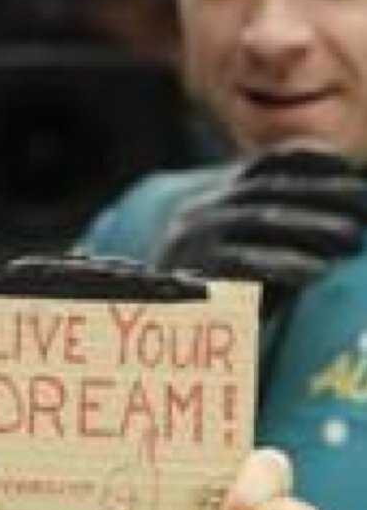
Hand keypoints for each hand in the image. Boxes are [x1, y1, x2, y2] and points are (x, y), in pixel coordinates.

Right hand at [156, 148, 366, 315]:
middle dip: (322, 192)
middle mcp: (198, 214)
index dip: (308, 161)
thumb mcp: (254, 265)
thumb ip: (286, 240)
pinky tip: (318, 274)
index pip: (264, 166)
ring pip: (256, 218)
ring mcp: (189, 239)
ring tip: (352, 237)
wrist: (162, 349)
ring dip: (310, 224)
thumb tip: (348, 226)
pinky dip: (283, 264)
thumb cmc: (220, 312)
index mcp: (214, 205)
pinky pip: (241, 262)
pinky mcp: (187, 271)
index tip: (351, 166)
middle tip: (366, 202)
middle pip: (268, 189)